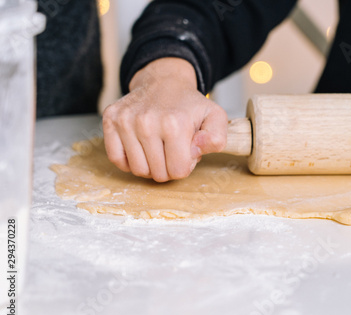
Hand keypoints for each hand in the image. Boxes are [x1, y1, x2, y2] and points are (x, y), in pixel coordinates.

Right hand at [102, 58, 226, 181]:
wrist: (164, 82)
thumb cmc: (189, 105)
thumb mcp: (215, 117)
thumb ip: (216, 138)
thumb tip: (195, 150)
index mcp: (174, 124)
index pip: (178, 171)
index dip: (185, 165)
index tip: (186, 150)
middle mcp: (146, 122)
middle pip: (157, 174)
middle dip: (168, 167)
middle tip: (172, 149)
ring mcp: (125, 121)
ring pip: (138, 170)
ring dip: (150, 165)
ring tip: (158, 147)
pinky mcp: (110, 120)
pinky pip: (116, 159)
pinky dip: (129, 161)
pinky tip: (141, 148)